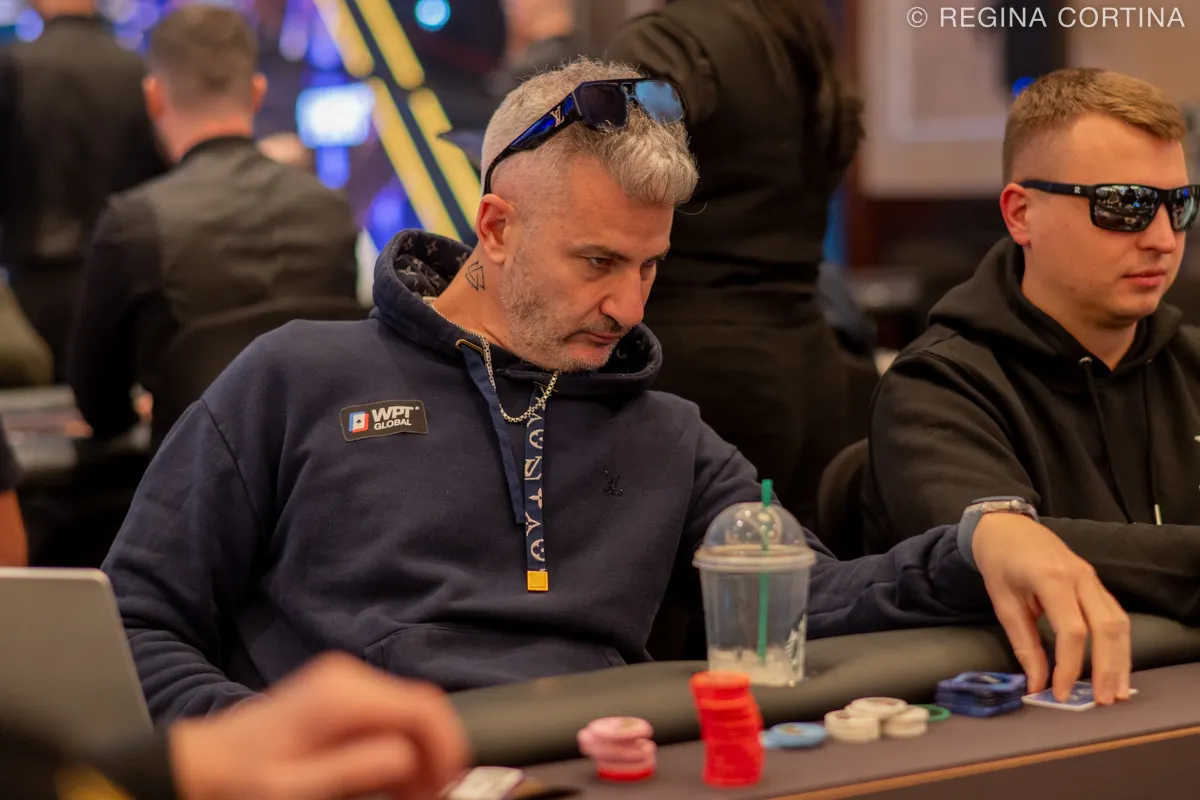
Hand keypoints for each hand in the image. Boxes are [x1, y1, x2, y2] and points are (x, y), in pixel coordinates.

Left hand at [170, 653, 470, 799]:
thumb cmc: (243, 781)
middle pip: (422, 708)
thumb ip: (357, 770)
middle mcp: (349, 678)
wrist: (203, 763)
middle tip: (429, 797)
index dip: (447, 747)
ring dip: (418, 754)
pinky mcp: (341, 694)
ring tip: (409, 795)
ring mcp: (345, 682)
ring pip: (409, 713)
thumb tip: (408, 756)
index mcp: (344, 696)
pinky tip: (388, 777)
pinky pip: (389, 714)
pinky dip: (398, 746)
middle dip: (435, 754)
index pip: (424, 707)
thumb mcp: (298, 789)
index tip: (448, 784)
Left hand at [972, 513, 1130, 704]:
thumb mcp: (1002, 601)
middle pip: (1106, 628)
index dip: (1069, 666)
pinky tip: (1116, 666)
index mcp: (1051, 579)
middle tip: (1102, 701)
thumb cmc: (999, 561)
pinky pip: (1116, 615)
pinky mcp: (1096, 582)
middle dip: (1107, 668)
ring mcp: (1092, 577)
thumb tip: (1036, 683)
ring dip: (1122, 659)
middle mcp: (1080, 577)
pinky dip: (1119, 643)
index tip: (1061, 693)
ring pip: (1119, 622)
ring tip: (1117, 691)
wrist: (1007, 526)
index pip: (1073, 631)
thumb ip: (1023, 643)